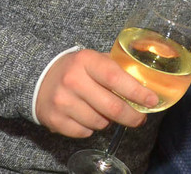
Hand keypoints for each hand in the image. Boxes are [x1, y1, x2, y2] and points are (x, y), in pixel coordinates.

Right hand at [34, 48, 156, 137]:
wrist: (38, 78)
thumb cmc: (76, 69)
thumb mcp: (94, 59)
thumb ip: (117, 66)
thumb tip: (149, 76)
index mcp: (86, 61)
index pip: (116, 78)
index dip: (137, 92)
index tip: (152, 100)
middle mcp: (72, 80)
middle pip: (111, 107)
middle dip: (132, 116)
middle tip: (140, 118)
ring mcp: (62, 102)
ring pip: (100, 122)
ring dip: (109, 121)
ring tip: (106, 111)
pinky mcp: (54, 120)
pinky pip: (85, 132)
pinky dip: (92, 128)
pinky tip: (88, 116)